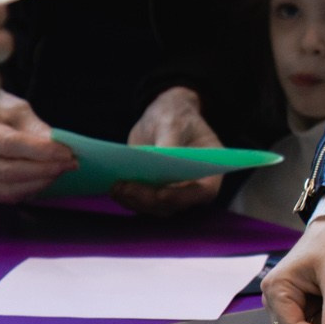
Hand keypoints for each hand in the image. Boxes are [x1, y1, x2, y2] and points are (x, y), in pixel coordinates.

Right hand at [0, 89, 72, 202]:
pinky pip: (5, 196)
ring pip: (9, 189)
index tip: (67, 152)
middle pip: (10, 171)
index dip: (41, 151)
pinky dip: (29, 189)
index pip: (9, 145)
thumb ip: (34, 127)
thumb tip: (55, 146)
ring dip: (41, 182)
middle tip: (71, 163)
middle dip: (46, 169)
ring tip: (60, 170)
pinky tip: (44, 178)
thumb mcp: (14, 108)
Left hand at [113, 87, 221, 215]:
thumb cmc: (176, 116)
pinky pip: (143, 202)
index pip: (203, 192)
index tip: (161, 193)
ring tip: (117, 187)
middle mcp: (193, 186)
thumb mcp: (174, 122)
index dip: (183, 196)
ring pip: (156, 207)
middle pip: (175, 203)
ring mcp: (173, 191)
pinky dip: (128, 198)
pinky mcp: (154, 191)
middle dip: (149, 199)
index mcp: (209, 169)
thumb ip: (170, 141)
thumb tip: (161, 158)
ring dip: (135, 201)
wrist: (162, 116)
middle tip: (127, 188)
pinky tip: (115, 188)